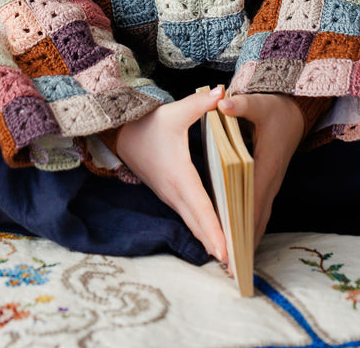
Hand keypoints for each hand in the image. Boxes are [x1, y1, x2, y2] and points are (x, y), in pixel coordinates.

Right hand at [116, 86, 228, 264]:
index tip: (226, 249)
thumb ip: (200, 104)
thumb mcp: (175, 112)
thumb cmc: (150, 124)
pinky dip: (203, 230)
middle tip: (236, 266)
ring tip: (231, 258)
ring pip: (194, 223)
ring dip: (211, 240)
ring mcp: (171, 196)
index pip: (200, 206)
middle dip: (217, 245)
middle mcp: (174, 192)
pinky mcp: (171, 196)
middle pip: (199, 224)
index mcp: (179, 175)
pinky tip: (216, 239)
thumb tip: (222, 93)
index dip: (214, 229)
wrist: (123, 134)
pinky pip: (189, 217)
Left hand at [217, 92, 303, 248]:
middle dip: (244, 243)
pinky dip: (250, 226)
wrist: (297, 111)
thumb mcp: (259, 102)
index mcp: (266, 164)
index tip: (233, 247)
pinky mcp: (269, 183)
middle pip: (257, 218)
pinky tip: (239, 238)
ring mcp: (272, 183)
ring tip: (233, 263)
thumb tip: (221, 104)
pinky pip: (259, 210)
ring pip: (260, 217)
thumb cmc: (276, 108)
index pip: (252, 201)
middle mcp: (271, 180)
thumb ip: (241, 105)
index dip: (242, 225)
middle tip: (232, 269)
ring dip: (247, 238)